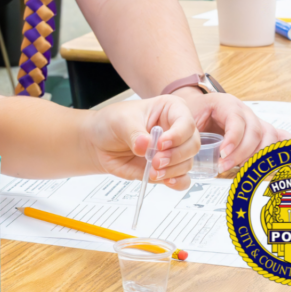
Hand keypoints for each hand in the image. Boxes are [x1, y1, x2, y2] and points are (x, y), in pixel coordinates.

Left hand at [81, 95, 199, 189]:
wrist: (99, 142)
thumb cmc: (112, 123)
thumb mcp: (120, 121)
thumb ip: (134, 133)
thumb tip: (145, 146)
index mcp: (170, 109)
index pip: (186, 122)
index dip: (177, 135)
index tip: (160, 144)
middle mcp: (176, 130)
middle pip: (192, 145)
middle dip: (175, 155)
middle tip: (155, 161)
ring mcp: (173, 151)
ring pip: (187, 163)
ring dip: (172, 170)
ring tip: (152, 171)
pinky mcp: (168, 168)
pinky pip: (182, 179)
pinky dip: (177, 182)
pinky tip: (165, 181)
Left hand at [173, 89, 290, 171]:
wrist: (198, 108)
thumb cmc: (193, 113)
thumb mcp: (188, 119)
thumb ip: (192, 133)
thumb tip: (195, 154)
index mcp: (227, 103)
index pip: (237, 120)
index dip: (233, 138)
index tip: (222, 154)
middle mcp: (245, 111)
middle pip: (255, 130)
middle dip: (242, 152)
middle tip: (224, 166)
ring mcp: (256, 120)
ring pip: (269, 136)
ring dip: (258, 156)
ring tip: (241, 169)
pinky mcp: (262, 131)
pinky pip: (280, 138)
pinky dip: (279, 150)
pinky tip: (273, 163)